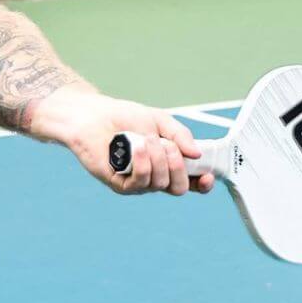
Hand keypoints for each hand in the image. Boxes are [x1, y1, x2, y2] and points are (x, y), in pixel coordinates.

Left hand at [38, 88, 215, 196]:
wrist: (93, 115)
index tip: (208, 175)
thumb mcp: (159, 120)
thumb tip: (197, 154)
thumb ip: (180, 135)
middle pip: (178, 187)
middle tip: (167, 145)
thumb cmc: (123, 117)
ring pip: (160, 184)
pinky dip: (143, 164)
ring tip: (145, 139)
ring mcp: (136, 182)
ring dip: (158, 159)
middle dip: (178, 165)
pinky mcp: (119, 183)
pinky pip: (139, 183)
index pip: (190, 182)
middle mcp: (153, 176)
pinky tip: (137, 148)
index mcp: (166, 163)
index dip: (202, 184)